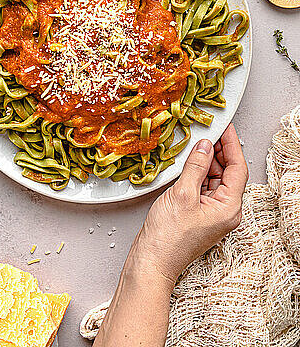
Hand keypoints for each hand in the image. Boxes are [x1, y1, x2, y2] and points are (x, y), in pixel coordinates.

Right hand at [136, 124, 247, 285]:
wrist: (151, 262)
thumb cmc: (168, 237)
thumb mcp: (183, 194)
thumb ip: (196, 166)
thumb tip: (205, 146)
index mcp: (229, 208)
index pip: (238, 168)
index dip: (231, 144)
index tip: (225, 127)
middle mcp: (224, 211)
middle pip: (228, 173)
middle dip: (218, 150)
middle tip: (208, 130)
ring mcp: (211, 213)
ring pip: (214, 179)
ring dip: (206, 160)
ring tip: (195, 143)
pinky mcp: (198, 213)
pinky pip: (203, 187)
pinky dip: (197, 172)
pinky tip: (188, 162)